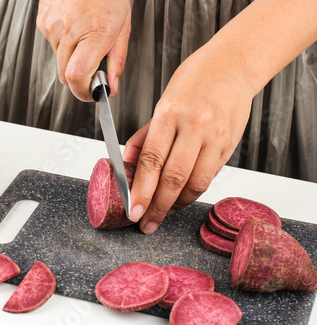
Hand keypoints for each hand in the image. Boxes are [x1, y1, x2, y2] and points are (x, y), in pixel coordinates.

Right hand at [37, 0, 130, 100]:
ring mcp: (52, 26)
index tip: (92, 93)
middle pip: (66, 76)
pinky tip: (74, 27)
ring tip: (85, 37)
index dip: (83, 92)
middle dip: (80, 79)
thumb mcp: (122, 27)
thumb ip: (117, 60)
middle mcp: (69, 31)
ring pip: (59, 61)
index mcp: (94, 33)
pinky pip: (52, 45)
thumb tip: (111, 86)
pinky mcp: (43, 22)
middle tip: (93, 69)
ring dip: (72, 58)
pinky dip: (63, 43)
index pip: (77, 77)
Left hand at [123, 44, 255, 233]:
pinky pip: (209, 177)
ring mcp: (215, 136)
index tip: (132, 209)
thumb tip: (126, 165)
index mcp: (169, 113)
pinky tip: (180, 198)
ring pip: (195, 183)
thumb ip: (145, 138)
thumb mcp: (160, 104)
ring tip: (162, 214)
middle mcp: (194, 126)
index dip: (141, 190)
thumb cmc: (193, 82)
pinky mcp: (229, 145)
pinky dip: (192, 192)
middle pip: (173, 178)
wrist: (232, 66)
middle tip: (146, 222)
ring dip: (176, 205)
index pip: (151, 160)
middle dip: (157, 206)